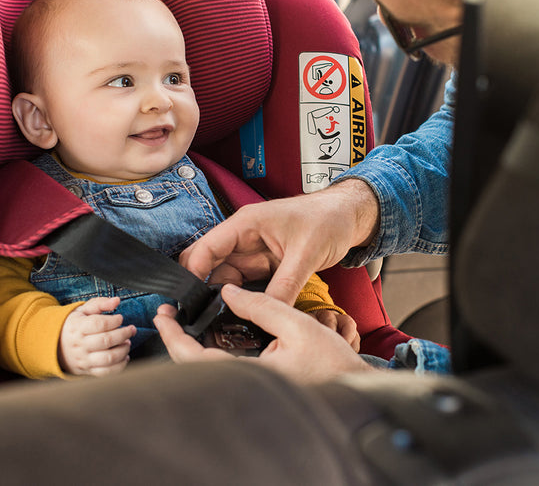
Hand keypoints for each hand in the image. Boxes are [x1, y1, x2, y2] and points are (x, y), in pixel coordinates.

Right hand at [58, 297, 135, 376]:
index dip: (113, 320)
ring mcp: (84, 359)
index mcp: (77, 327)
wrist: (56, 346)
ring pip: (108, 358)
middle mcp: (80, 345)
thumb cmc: (75, 325)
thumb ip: (100, 303)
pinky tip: (124, 356)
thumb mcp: (83, 310)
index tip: (120, 318)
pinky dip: (120, 365)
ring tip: (127, 342)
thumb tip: (116, 301)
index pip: (98, 324)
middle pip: (106, 341)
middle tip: (131, 330)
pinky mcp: (88, 370)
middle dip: (123, 334)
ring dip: (123, 350)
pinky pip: (106, 372)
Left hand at [153, 285, 377, 383]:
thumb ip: (262, 306)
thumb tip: (229, 291)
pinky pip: (223, 368)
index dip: (174, 337)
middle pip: (195, 367)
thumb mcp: (298, 324)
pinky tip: (212, 332)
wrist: (355, 387)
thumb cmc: (332, 362)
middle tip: (169, 314)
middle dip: (177, 339)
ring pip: (208, 368)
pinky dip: (210, 350)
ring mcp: (250, 388)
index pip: (196, 359)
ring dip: (192, 344)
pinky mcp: (257, 385)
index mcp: (251, 375)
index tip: (163, 316)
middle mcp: (246, 385)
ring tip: (185, 319)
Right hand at [179, 179, 379, 303]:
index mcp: (246, 224)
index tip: (189, 301)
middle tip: (203, 317)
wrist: (349, 216)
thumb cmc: (328, 220)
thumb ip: (285, 286)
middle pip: (210, 265)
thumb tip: (268, 313)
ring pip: (227, 278)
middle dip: (204, 289)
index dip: (193, 273)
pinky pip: (246, 284)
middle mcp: (244, 237)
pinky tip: (244, 315)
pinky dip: (244, 299)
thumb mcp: (306, 254)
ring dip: (226, 297)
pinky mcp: (265, 264)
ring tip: (223, 321)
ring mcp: (254, 252)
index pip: (207, 248)